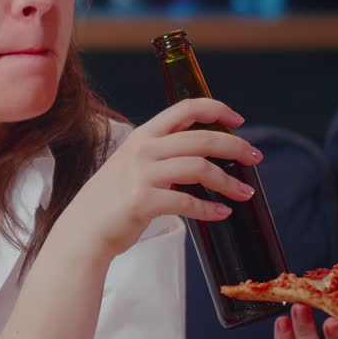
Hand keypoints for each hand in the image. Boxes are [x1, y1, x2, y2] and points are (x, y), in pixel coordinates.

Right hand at [55, 98, 261, 261]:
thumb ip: (160, 155)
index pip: (185, 109)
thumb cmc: (111, 200)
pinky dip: (210, 210)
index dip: (216, 109)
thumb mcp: (131, 164)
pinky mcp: (143, 201)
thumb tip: (202, 157)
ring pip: (199, 168)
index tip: (238, 119)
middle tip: (254, 157)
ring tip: (245, 193)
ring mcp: (142, 174)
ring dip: (228, 182)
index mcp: (143, 135)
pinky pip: (187, 202)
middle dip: (235, 146)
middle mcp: (143, 149)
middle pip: (201, 138)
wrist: (83, 229)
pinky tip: (221, 213)